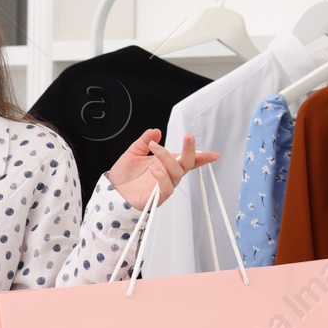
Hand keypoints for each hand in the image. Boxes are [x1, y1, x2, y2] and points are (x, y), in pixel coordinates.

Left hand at [105, 128, 219, 210]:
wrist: (112, 191)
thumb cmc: (125, 175)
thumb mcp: (134, 152)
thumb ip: (145, 140)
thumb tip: (156, 130)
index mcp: (166, 164)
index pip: (188, 159)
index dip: (202, 157)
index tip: (214, 154)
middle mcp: (168, 174)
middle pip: (187, 164)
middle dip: (190, 150)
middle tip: (188, 137)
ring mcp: (164, 186)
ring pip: (177, 172)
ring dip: (167, 158)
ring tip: (154, 148)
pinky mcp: (157, 197)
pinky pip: (166, 187)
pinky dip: (161, 176)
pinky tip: (153, 168)